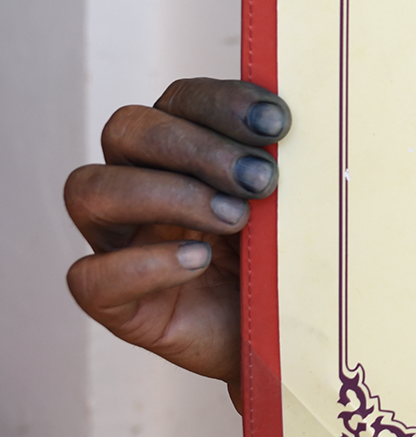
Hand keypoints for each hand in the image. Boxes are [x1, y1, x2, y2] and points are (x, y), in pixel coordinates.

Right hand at [64, 78, 289, 397]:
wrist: (292, 338)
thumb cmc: (292, 258)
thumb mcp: (299, 204)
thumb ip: (293, 163)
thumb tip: (306, 125)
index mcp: (183, 148)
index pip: (179, 99)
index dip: (222, 102)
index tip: (279, 124)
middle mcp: (140, 184)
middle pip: (127, 130)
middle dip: (198, 147)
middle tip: (262, 180)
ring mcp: (120, 241)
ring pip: (90, 190)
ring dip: (169, 195)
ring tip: (237, 219)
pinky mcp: (114, 302)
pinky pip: (89, 276)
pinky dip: (143, 264)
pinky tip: (198, 261)